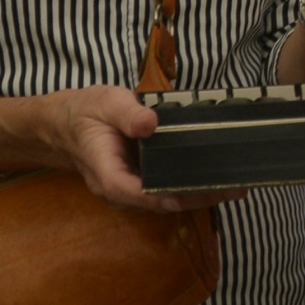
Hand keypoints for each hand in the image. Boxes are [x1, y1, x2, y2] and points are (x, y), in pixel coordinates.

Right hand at [0, 86, 239, 213]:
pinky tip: (217, 179)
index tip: (189, 195)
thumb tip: (150, 122)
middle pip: (160, 201)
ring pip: (168, 199)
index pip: (134, 192)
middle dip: (198, 198)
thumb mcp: (106, 102)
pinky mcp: (141, 184)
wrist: (67, 124)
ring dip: (200, 196)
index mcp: (107, 173)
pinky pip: (168, 190)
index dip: (162, 196)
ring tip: (236, 186)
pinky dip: (192, 187)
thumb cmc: (86, 112)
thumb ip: (128, 113)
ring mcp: (131, 191)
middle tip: (235, 188)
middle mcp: (120, 191)